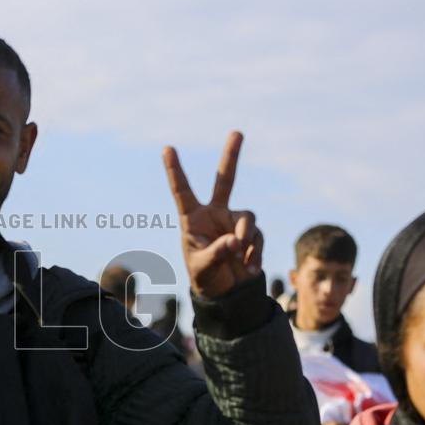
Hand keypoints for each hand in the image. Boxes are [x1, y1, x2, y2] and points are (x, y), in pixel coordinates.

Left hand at [164, 131, 262, 298]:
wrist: (224, 292)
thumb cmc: (203, 277)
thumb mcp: (202, 266)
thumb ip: (217, 252)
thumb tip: (237, 241)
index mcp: (193, 218)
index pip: (182, 191)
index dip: (175, 171)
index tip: (167, 148)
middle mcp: (215, 214)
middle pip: (225, 180)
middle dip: (231, 157)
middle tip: (237, 132)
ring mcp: (234, 222)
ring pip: (248, 218)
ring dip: (247, 237)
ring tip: (240, 255)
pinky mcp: (251, 234)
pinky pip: (257, 238)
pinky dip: (255, 253)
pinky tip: (249, 267)